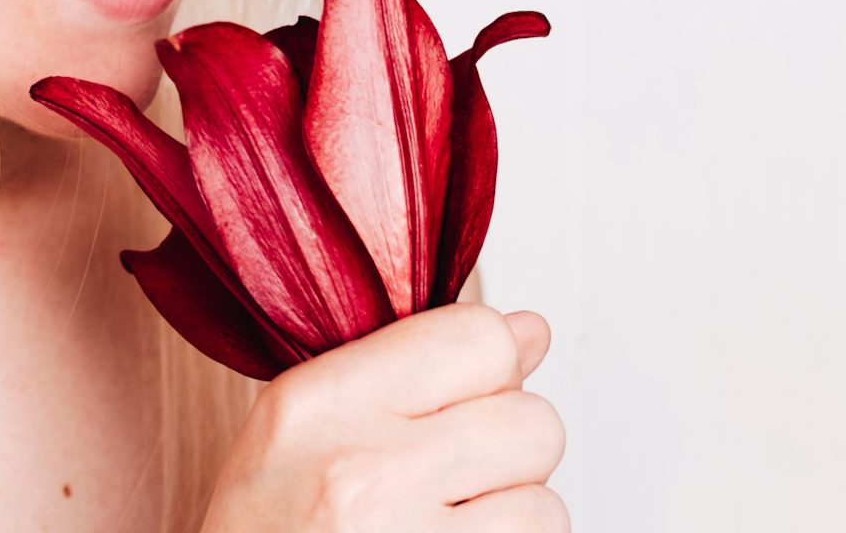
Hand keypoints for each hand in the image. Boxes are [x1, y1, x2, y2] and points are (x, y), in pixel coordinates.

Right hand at [194, 304, 565, 531]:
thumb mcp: (301, 429)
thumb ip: (410, 366)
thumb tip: (529, 332)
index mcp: (321, 404)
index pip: (477, 338)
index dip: (490, 367)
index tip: (464, 396)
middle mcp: (365, 473)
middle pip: (532, 422)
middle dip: (509, 451)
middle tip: (453, 477)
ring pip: (545, 503)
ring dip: (512, 517)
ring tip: (444, 525)